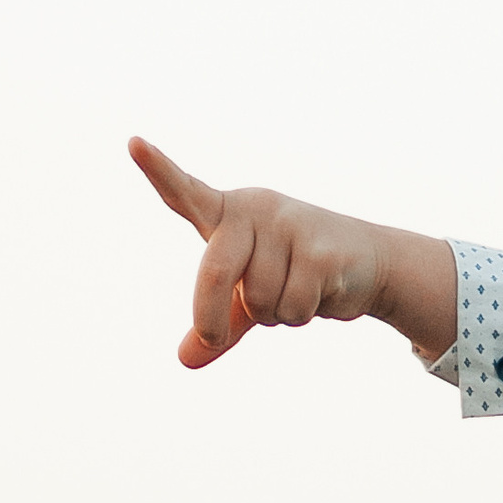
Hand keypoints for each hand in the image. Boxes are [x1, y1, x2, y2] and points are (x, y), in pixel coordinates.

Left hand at [129, 138, 459, 366]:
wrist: (369, 264)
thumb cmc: (296, 274)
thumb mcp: (250, 297)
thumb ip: (219, 324)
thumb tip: (185, 359)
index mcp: (229, 214)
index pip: (186, 192)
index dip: (159, 169)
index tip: (133, 143)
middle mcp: (255, 209)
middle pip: (216, 272)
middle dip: (209, 317)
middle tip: (210, 338)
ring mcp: (289, 226)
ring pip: (260, 301)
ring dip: (277, 314)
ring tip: (300, 290)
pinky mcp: (321, 252)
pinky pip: (292, 307)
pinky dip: (303, 314)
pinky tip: (322, 291)